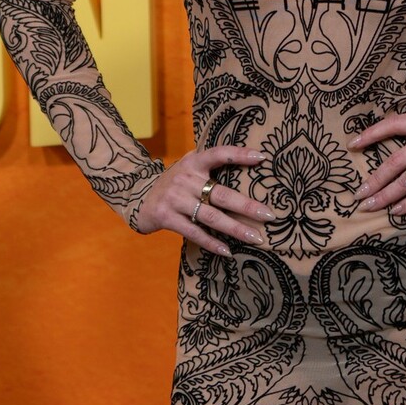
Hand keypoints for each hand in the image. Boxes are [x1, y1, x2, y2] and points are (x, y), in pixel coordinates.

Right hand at [131, 146, 276, 255]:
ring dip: (236, 229)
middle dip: (247, 206)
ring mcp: (175, 199)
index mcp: (193, 162)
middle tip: (269, 215)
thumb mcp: (187, 166)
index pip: (219, 154)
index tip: (261, 158)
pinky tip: (228, 251)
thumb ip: (208, 162)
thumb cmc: (173, 183)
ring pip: (211, 216)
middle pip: (222, 194)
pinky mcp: (167, 217)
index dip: (239, 154)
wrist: (136, 196)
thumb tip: (247, 158)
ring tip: (256, 238)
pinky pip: (194, 232)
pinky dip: (212, 243)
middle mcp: (185, 178)